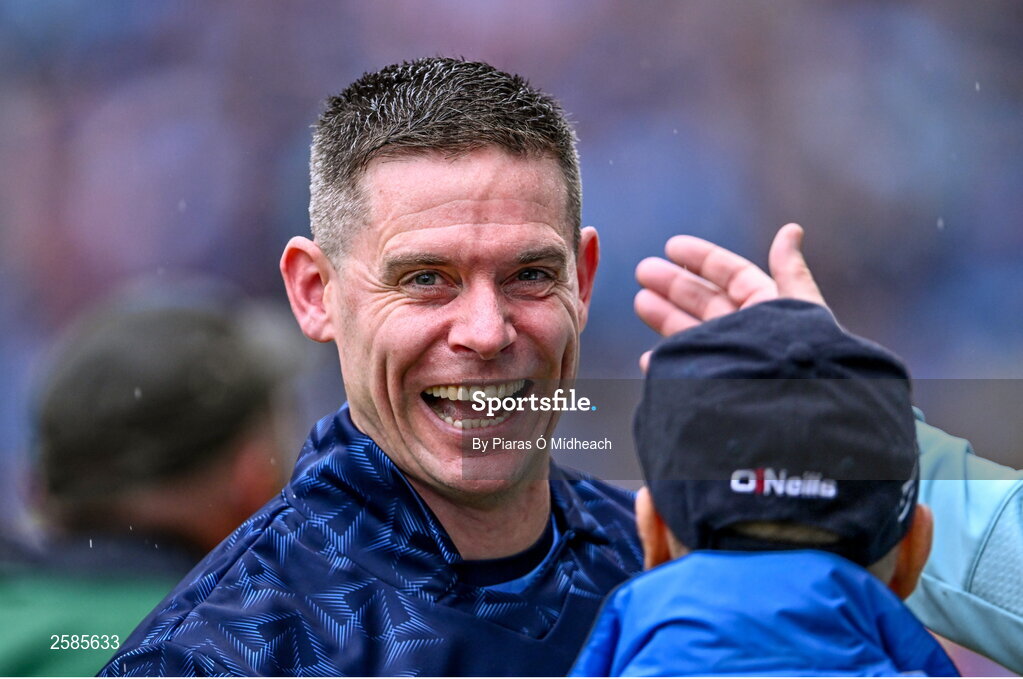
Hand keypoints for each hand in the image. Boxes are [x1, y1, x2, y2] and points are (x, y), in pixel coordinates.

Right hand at [634, 223, 825, 370]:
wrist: (790, 416)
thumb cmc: (800, 359)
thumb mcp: (799, 306)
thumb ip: (790, 271)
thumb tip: (792, 229)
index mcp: (769, 309)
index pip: (732, 275)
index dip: (702, 259)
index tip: (671, 245)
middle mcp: (748, 334)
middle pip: (706, 301)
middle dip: (674, 284)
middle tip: (643, 271)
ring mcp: (730, 360)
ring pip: (692, 332)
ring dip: (664, 315)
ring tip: (641, 302)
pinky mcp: (715, 387)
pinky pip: (686, 372)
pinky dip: (668, 363)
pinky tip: (650, 358)